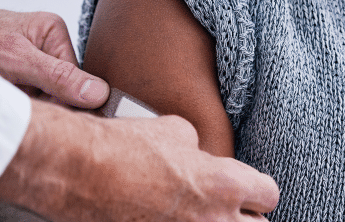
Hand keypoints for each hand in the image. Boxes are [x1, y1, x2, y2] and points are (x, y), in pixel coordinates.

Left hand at [0, 0, 108, 107]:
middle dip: (37, 103)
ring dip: (20, 104)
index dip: (59, 103)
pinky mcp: (11, 72)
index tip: (37, 110)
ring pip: (39, 98)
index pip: (77, 83)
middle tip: (10, 97)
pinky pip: (22, 97)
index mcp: (55, 32)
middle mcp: (45, 44)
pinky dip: (8, 102)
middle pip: (59, 92)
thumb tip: (98, 93)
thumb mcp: (14, 60)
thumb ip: (57, 77)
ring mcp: (27, 59)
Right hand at [0, 100, 279, 221]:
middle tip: (223, 206)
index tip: (246, 190)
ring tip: (194, 211)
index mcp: (225, 184)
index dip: (256, 190)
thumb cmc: (122, 146)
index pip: (269, 196)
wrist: (75, 170)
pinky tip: (165, 217)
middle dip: (241, 216)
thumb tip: (200, 159)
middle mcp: (212, 220)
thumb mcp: (175, 131)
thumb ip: (201, 151)